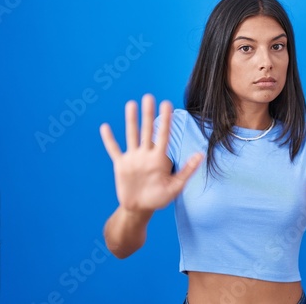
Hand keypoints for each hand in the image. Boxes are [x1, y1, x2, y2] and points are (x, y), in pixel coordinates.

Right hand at [100, 94, 203, 213]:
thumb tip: (201, 155)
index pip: (163, 135)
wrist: (140, 208)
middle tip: (149, 96)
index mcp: (159, 159)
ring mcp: (133, 158)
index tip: (168, 104)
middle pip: (147, 130)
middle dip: (148, 114)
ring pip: (132, 135)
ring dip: (131, 120)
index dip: (166, 120)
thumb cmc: (159, 198)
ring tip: (131, 104)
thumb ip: (186, 171)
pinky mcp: (120, 165)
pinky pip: (114, 150)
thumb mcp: (175, 187)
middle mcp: (146, 154)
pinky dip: (109, 140)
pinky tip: (105, 127)